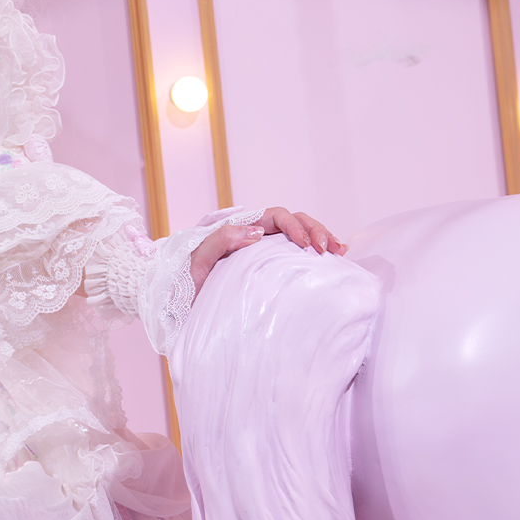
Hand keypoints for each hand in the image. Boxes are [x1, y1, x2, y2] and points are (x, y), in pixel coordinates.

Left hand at [190, 207, 346, 292]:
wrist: (179, 304)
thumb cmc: (185, 280)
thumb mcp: (198, 258)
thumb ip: (221, 239)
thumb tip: (257, 233)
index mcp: (240, 229)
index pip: (275, 216)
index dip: (294, 225)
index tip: (304, 245)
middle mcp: (254, 237)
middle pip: (293, 221)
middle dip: (314, 229)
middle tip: (329, 248)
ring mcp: (263, 253)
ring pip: (298, 236)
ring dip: (320, 238)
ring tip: (339, 250)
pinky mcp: (268, 270)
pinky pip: (294, 255)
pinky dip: (314, 253)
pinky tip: (330, 260)